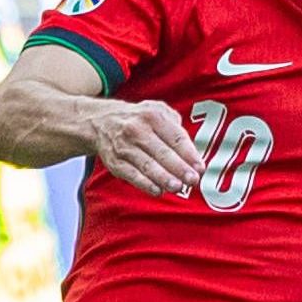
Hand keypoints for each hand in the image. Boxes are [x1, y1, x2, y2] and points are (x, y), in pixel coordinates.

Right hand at [85, 98, 204, 196]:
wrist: (101, 122)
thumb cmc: (138, 119)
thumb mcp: (157, 110)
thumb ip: (176, 125)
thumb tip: (191, 150)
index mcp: (153, 116)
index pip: (175, 137)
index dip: (189, 154)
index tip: (200, 168)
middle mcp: (137, 130)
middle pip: (163, 152)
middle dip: (179, 168)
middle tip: (193, 180)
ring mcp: (125, 147)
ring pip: (147, 165)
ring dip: (164, 178)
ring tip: (178, 187)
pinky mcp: (115, 162)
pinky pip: (132, 175)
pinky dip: (145, 184)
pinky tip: (158, 191)